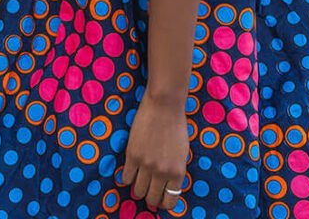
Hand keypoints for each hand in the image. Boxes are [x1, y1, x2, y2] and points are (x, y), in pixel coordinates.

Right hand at [120, 95, 188, 210]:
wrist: (164, 106)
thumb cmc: (176, 126)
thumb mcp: (182, 153)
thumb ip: (175, 171)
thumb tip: (167, 188)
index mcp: (178, 172)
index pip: (170, 201)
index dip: (164, 203)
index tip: (160, 198)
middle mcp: (162, 172)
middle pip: (152, 198)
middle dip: (150, 197)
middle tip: (148, 189)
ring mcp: (146, 165)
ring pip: (138, 190)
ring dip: (138, 188)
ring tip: (139, 179)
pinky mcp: (132, 155)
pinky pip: (126, 178)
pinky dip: (127, 177)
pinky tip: (131, 170)